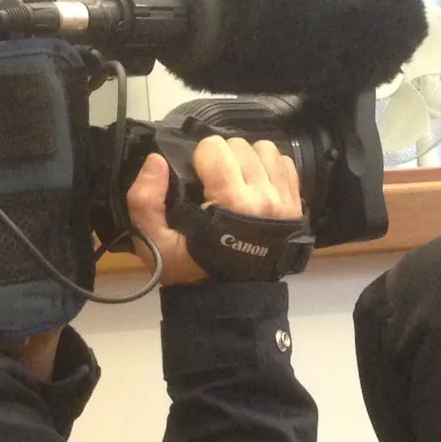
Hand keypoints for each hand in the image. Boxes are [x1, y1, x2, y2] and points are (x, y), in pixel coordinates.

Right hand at [126, 136, 301, 284]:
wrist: (228, 295)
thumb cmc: (190, 267)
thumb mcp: (154, 240)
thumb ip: (144, 200)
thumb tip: (156, 161)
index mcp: (231, 201)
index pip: (215, 148)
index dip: (199, 158)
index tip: (196, 178)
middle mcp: (263, 197)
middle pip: (240, 146)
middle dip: (222, 158)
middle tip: (213, 182)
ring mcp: (284, 200)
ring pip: (265, 149)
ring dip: (247, 159)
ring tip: (235, 179)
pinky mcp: (296, 204)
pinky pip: (285, 163)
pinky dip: (269, 167)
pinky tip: (255, 183)